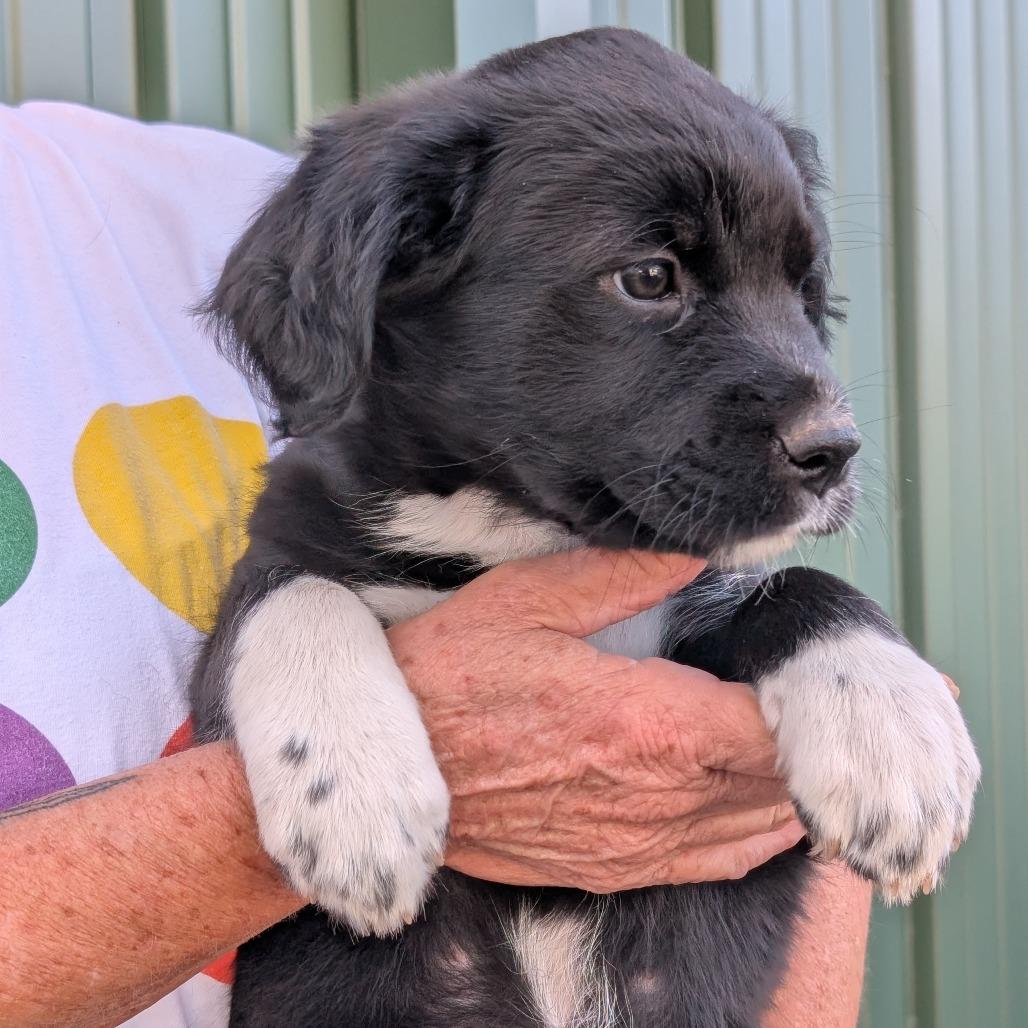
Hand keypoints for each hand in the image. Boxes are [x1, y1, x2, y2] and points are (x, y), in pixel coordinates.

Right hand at [388, 548, 803, 892]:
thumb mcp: (527, 601)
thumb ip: (624, 574)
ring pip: (756, 830)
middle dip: (808, 745)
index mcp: (648, 722)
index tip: (815, 668)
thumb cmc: (448, 676)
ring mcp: (635, 843)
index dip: (812, 702)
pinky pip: (713, 864)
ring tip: (804, 750)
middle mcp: (655, 796)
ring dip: (789, 792)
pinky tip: (764, 812)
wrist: (386, 769)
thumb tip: (700, 551)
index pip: (775, 728)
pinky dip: (755, 837)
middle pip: (778, 783)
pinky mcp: (611, 867)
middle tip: (818, 701)